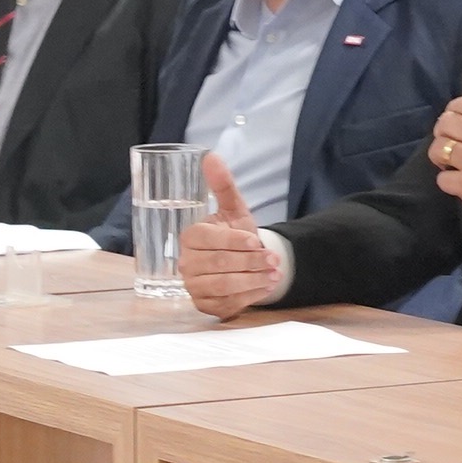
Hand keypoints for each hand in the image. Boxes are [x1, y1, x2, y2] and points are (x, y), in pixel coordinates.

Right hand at [177, 155, 285, 317]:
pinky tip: (266, 286)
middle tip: (273, 259)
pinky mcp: (206, 306)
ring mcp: (194, 287)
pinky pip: (228, 303)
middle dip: (251, 262)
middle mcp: (187, 263)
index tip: (256, 241)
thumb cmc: (236, 234)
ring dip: (254, 279)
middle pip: (220, 264)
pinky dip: (250, 295)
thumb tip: (211, 156)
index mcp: (190, 237)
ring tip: (274, 273)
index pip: (210, 240)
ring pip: (225, 285)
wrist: (241, 263)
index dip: (235, 241)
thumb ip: (223, 185)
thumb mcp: (233, 208)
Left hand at [431, 85, 461, 239]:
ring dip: (440, 157)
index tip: (454, 121)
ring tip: (450, 164)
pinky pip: (442, 178)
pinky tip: (458, 184)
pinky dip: (447, 182)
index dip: (453, 109)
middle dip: (443, 132)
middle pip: (446, 123)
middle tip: (450, 143)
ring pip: (439, 149)